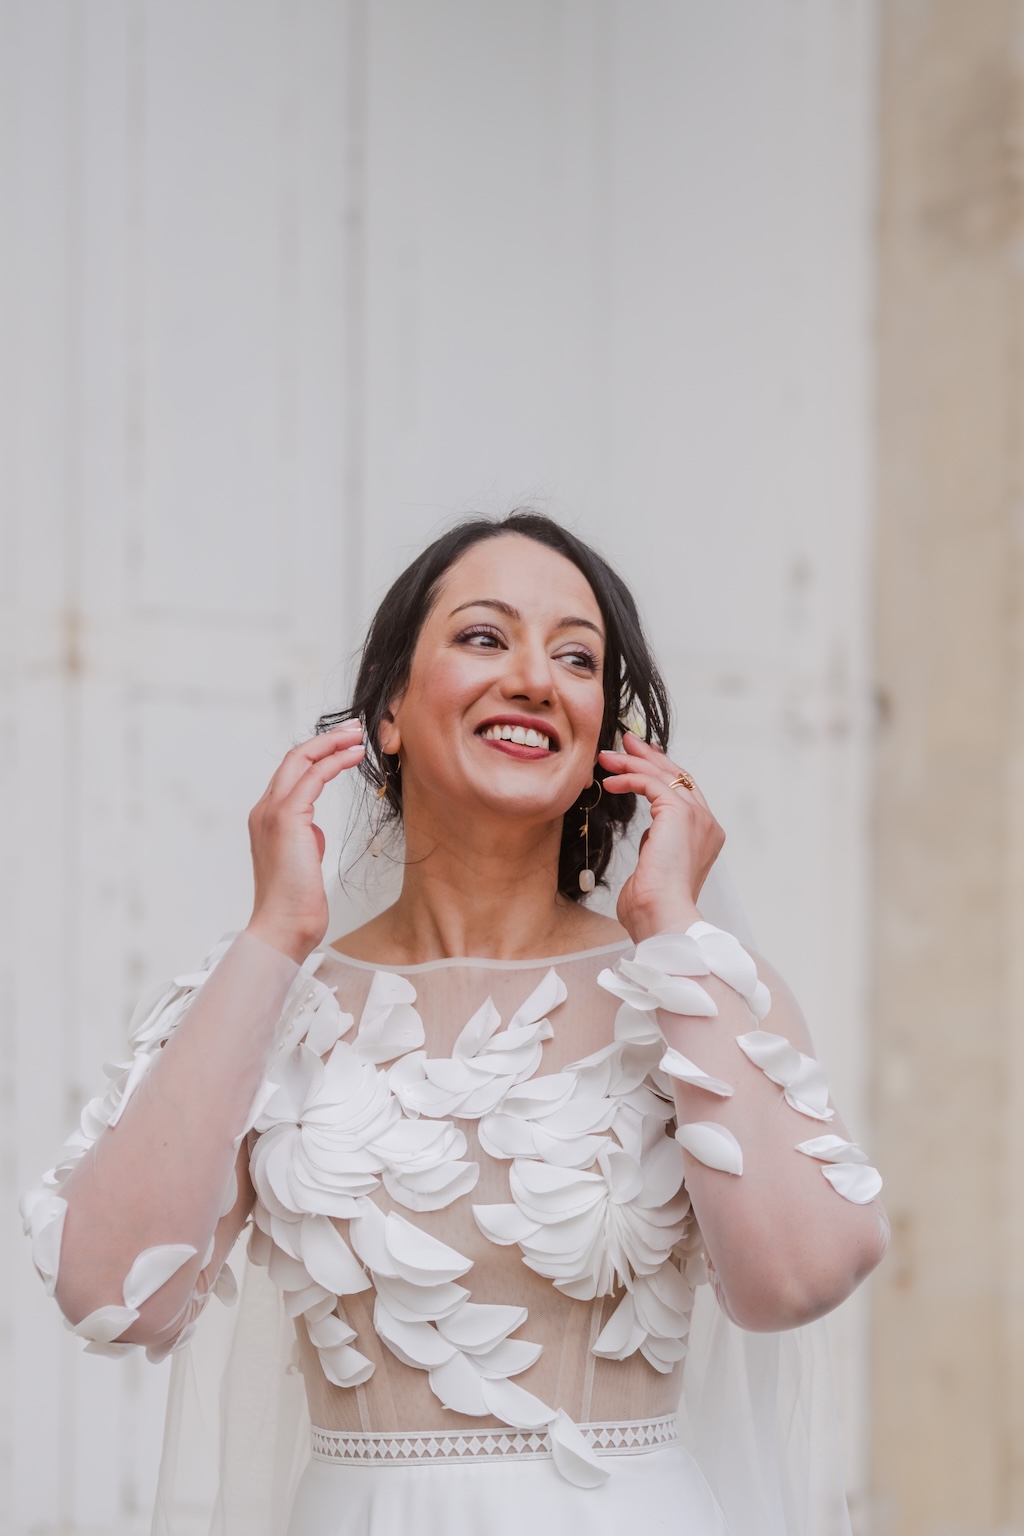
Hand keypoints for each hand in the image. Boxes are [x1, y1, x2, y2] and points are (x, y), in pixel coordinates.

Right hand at [245, 721, 365, 963]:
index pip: (290, 774)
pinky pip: (312, 776)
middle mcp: (264, 810)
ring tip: (358, 735)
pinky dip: (334, 761)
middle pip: (293, 758)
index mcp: (266, 819)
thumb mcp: (301, 863)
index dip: (317, 755)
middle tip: (353, 729)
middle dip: (325, 739)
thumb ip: (304, 840)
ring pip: (301, 760)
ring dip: (332, 743)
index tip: (342, 745)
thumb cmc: (296, 904)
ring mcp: (272, 812)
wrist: (283, 928)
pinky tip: (354, 756)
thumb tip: (314, 830)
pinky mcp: (287, 818)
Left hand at [597, 733, 723, 941]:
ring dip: (632, 763)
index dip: (660, 772)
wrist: (662, 918)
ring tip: (605, 758)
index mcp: (705, 837)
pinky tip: (609, 782)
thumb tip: (648, 838)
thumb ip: (657, 849)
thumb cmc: (653, 907)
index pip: (684, 792)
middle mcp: (707, 823)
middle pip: (678, 776)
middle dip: (649, 757)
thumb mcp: (656, 870)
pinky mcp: (680, 814)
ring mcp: (697, 817)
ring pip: (663, 775)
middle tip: (624, 742)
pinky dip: (629, 778)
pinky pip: (651, 783)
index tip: (638, 760)